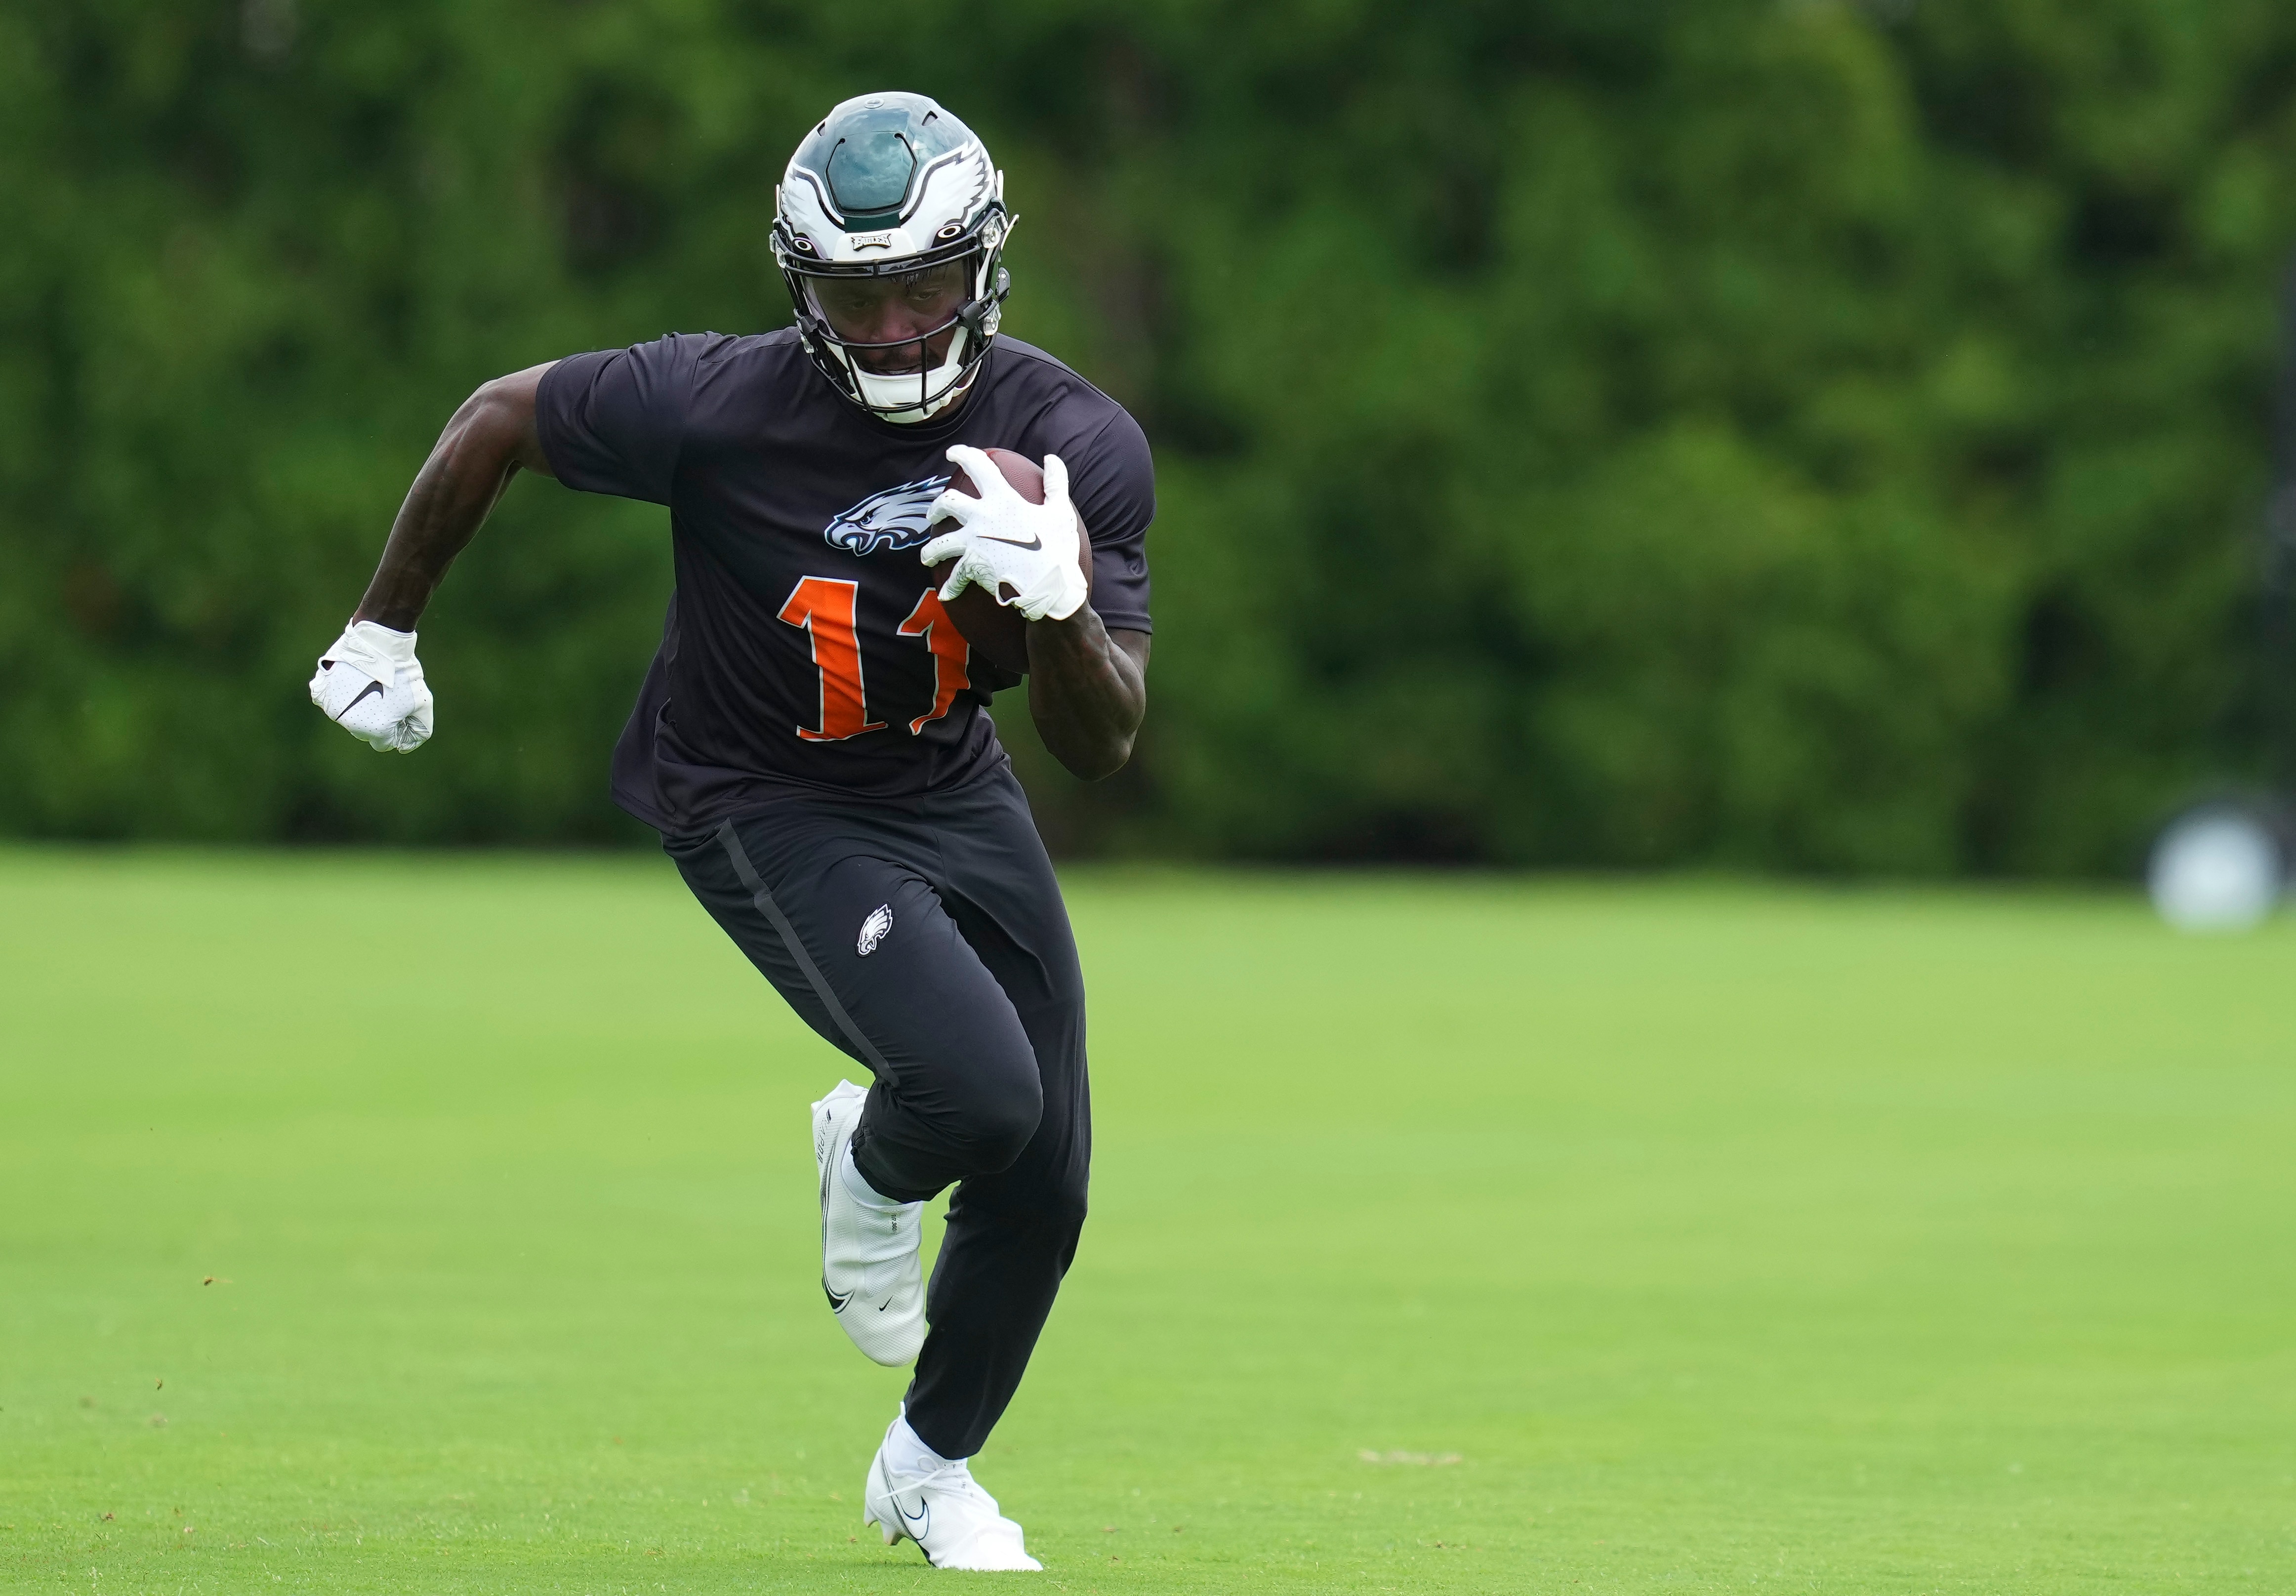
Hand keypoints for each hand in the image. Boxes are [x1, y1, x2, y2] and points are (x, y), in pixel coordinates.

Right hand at [309, 620, 434, 751]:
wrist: (380, 644)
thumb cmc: (403, 674)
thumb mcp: (423, 703)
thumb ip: (419, 729)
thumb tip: (405, 746)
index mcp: (375, 730)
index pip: (384, 743)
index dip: (394, 729)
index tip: (398, 711)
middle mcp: (350, 723)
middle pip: (364, 731)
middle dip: (375, 719)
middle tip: (385, 696)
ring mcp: (332, 707)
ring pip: (346, 716)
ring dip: (357, 706)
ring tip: (369, 684)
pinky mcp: (321, 690)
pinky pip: (328, 700)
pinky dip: (338, 693)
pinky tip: (351, 680)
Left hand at [920, 446, 1088, 622]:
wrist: (1050, 585)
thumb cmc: (1058, 547)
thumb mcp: (1061, 511)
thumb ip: (1055, 482)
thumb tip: (1051, 459)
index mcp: (1002, 499)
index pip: (977, 466)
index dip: (963, 454)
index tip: (953, 453)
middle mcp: (981, 517)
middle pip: (947, 503)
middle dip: (937, 506)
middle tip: (935, 511)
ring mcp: (973, 542)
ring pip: (940, 543)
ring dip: (931, 550)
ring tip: (927, 556)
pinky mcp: (972, 566)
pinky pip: (955, 577)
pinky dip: (950, 587)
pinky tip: (946, 594)